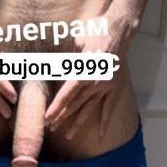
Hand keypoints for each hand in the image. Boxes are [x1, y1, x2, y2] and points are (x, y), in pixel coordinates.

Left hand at [44, 8, 138, 138]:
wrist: (119, 30)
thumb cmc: (94, 33)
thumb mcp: (75, 43)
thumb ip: (66, 59)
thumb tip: (53, 68)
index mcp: (83, 73)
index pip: (66, 96)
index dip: (55, 108)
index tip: (47, 119)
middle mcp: (94, 84)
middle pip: (75, 105)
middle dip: (61, 118)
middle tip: (50, 129)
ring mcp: (106, 87)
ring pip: (89, 109)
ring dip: (77, 123)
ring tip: (68, 135)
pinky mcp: (115, 88)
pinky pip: (109, 108)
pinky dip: (105, 121)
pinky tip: (100, 134)